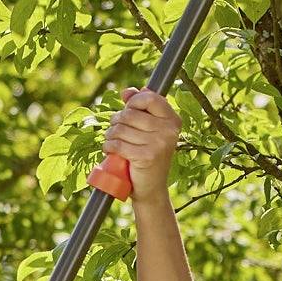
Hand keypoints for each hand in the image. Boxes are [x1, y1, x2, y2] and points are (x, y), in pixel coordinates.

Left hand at [101, 85, 179, 200]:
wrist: (150, 189)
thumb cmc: (146, 156)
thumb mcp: (148, 130)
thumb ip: (140, 108)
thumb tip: (127, 91)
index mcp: (173, 120)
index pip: (149, 98)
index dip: (133, 102)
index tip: (128, 111)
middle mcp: (169, 130)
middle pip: (130, 114)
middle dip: (116, 122)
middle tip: (115, 132)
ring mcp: (159, 144)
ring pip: (121, 129)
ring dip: (110, 135)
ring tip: (113, 143)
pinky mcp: (146, 157)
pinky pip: (118, 144)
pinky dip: (109, 147)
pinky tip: (111, 151)